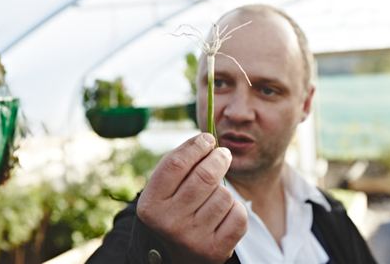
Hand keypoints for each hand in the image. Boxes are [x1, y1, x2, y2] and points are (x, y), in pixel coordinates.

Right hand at [137, 133, 246, 262]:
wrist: (178, 254)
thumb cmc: (175, 208)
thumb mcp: (166, 188)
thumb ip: (181, 161)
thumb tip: (207, 138)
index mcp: (151, 204)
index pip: (177, 164)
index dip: (196, 146)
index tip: (208, 139)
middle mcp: (169, 223)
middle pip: (204, 176)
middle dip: (219, 158)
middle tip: (223, 154)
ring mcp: (192, 239)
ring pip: (224, 195)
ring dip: (224, 189)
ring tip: (215, 195)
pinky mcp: (215, 250)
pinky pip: (238, 214)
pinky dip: (236, 208)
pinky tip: (224, 212)